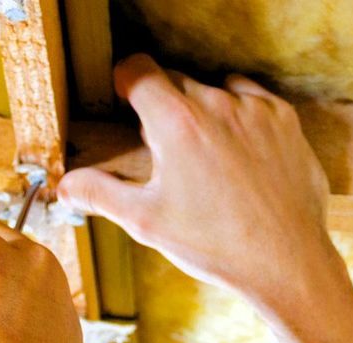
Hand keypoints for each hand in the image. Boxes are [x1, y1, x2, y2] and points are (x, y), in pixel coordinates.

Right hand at [57, 55, 347, 322]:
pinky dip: (242, 117)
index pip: (137, 71)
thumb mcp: (148, 222)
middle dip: (166, 107)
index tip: (125, 97)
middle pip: (176, 83)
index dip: (126, 82)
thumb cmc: (217, 245)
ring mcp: (254, 109)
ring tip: (209, 158)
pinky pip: (253, 100)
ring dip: (206, 112)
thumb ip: (101, 194)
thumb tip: (66, 186)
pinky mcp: (284, 120)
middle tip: (170, 152)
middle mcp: (216, 105)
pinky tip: (240, 155)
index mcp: (176, 123)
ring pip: (215, 91)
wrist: (286, 262)